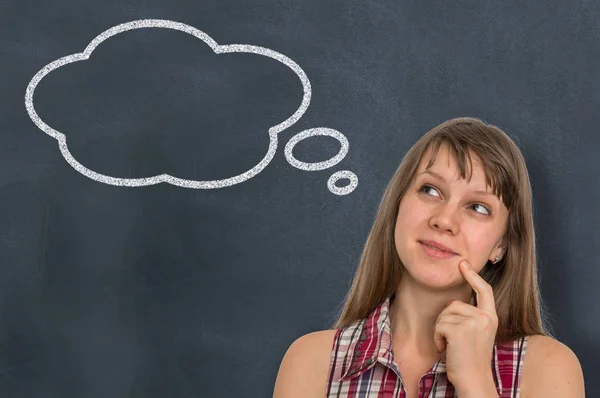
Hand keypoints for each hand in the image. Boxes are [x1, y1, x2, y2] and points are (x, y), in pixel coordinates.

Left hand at [433, 260, 498, 391]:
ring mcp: (474, 322)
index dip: (473, 275)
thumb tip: (453, 304)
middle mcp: (485, 317)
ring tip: (451, 347)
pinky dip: (437, 338)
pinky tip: (445, 349)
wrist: (474, 381)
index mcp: (491, 318)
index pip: (484, 291)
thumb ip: (471, 317)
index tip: (463, 263)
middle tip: (453, 341)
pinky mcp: (460, 329)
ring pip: (444, 315)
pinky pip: (439, 325)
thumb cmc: (470, 360)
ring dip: (441, 331)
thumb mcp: (476, 334)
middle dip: (446, 321)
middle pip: (454, 305)